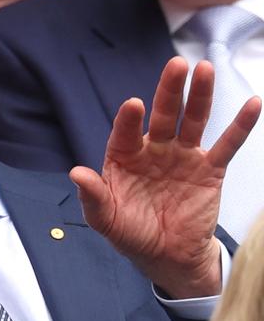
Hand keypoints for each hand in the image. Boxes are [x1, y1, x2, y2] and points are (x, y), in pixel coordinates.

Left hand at [70, 57, 260, 298]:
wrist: (166, 256)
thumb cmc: (130, 232)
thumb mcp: (105, 218)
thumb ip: (93, 195)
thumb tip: (75, 173)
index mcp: (124, 157)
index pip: (125, 133)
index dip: (129, 120)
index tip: (134, 104)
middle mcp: (153, 149)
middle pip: (162, 114)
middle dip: (169, 90)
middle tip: (176, 64)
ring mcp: (182, 156)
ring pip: (193, 120)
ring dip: (199, 95)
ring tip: (204, 68)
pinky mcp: (209, 169)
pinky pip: (227, 144)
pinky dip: (240, 124)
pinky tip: (252, 102)